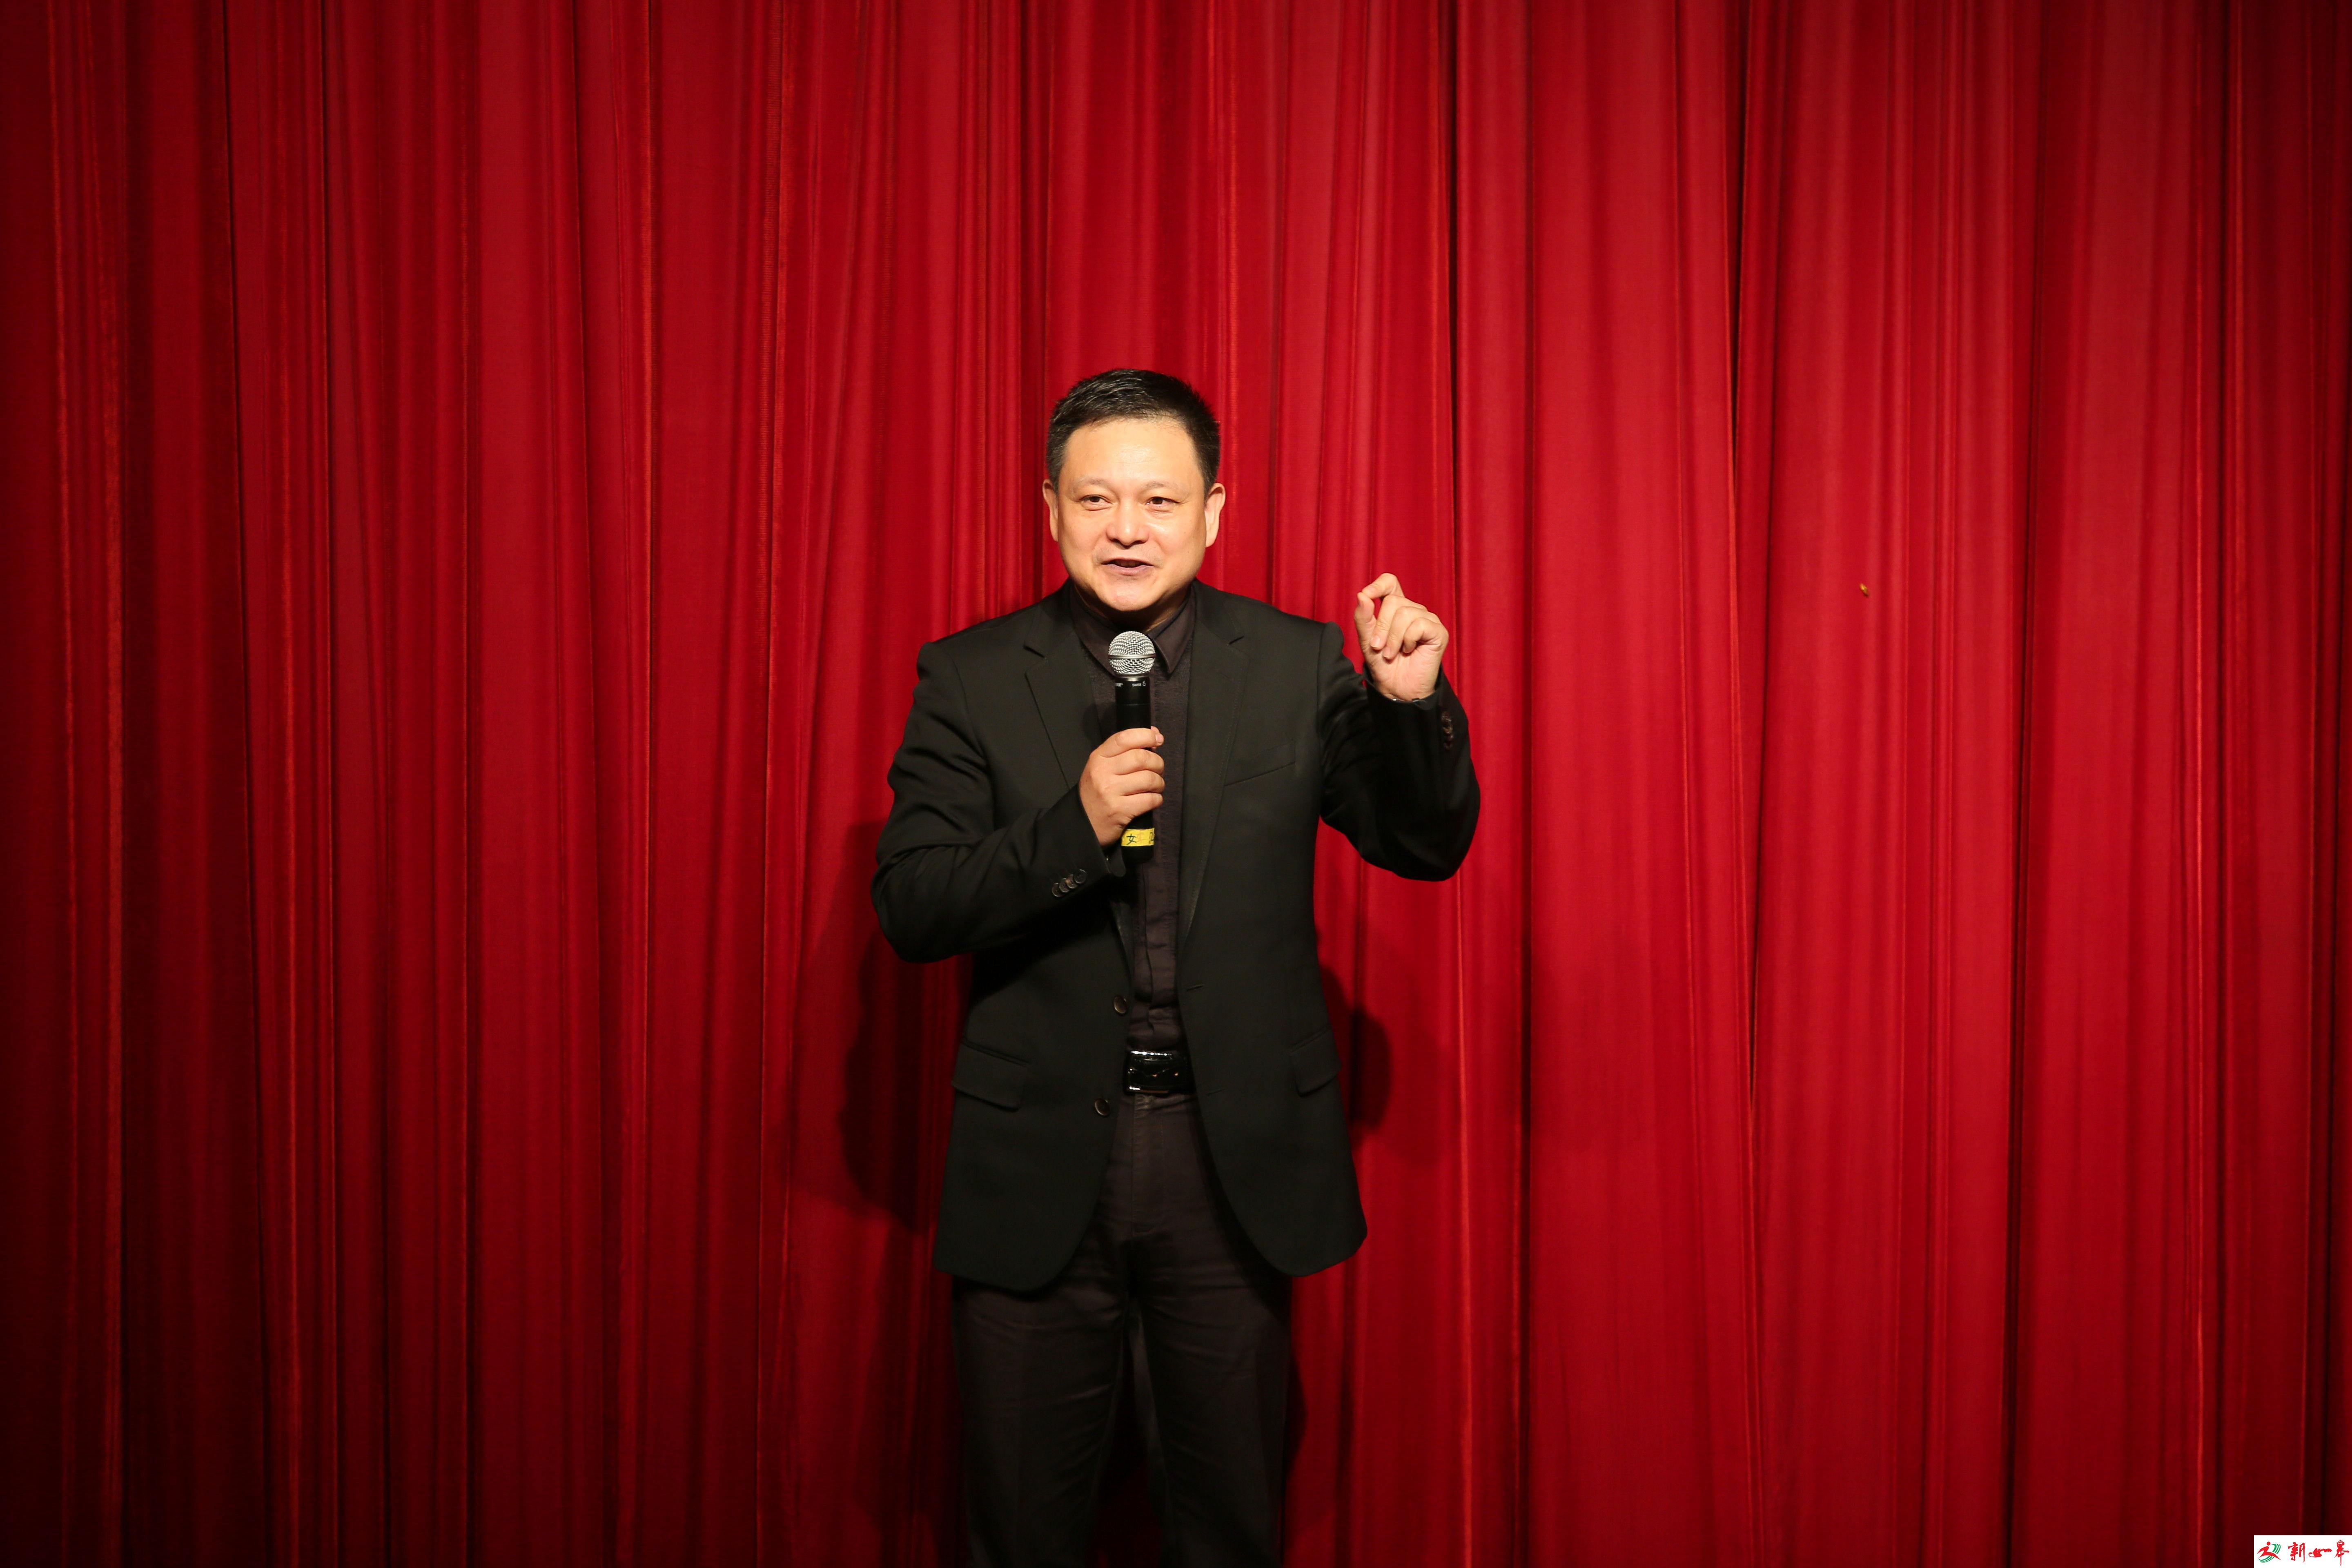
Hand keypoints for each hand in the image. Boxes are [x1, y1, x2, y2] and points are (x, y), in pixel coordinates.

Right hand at [1079, 726, 1164, 847]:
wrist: (1083, 824)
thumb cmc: (1097, 793)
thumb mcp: (1102, 768)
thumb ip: (1124, 752)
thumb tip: (1153, 735)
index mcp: (1098, 758)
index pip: (1124, 738)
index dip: (1146, 735)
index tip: (1158, 739)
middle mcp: (1102, 772)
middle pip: (1141, 758)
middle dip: (1157, 763)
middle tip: (1158, 769)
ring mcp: (1110, 791)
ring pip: (1149, 778)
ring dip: (1159, 782)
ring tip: (1156, 786)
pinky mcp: (1120, 810)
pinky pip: (1150, 799)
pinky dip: (1157, 799)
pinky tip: (1152, 799)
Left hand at [1353, 574, 1447, 700]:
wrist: (1397, 688)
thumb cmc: (1383, 664)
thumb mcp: (1367, 640)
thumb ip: (1363, 618)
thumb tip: (1361, 594)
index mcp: (1396, 608)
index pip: (1390, 582)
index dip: (1379, 585)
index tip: (1368, 596)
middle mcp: (1413, 610)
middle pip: (1393, 601)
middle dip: (1381, 627)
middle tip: (1379, 648)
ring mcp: (1428, 620)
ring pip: (1405, 613)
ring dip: (1393, 638)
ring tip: (1391, 653)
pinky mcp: (1438, 632)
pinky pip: (1419, 625)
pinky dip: (1408, 640)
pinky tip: (1409, 650)